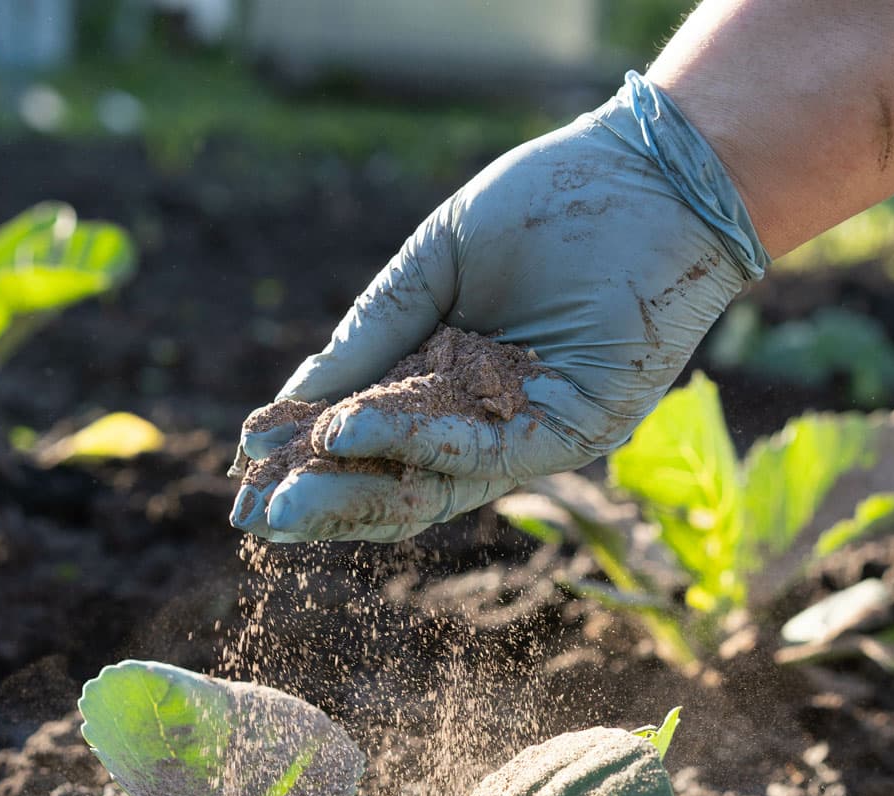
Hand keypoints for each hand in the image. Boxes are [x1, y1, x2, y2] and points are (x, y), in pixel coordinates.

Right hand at [229, 72, 768, 542]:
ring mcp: (530, 432)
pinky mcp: (575, 431)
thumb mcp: (434, 265)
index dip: (307, 461)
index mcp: (449, 378)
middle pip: (394, 480)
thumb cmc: (551, 205)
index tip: (243, 477)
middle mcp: (487, 419)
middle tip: (254, 519)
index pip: (370, 439)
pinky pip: (488, 453)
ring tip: (288, 501)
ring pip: (434, 484)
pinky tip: (358, 434)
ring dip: (358, 491)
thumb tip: (293, 403)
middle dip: (323, 501)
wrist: (649, 178)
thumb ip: (371, 334)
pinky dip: (422, 445)